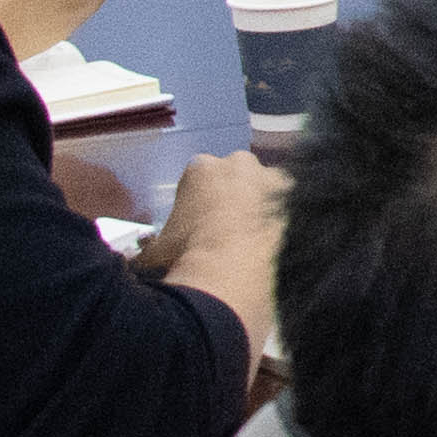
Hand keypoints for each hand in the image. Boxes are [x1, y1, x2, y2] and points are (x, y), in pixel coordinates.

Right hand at [149, 152, 288, 366]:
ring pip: (268, 189)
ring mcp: (273, 177)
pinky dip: (289, 221)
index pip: (199, 178)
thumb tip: (137, 259)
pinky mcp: (300, 197)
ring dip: (264, 209)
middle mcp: (240, 163)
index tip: (200, 229)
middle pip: (237, 178)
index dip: (198, 204)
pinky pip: (295, 206)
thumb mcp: (154, 255)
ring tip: (259, 244)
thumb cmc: (187, 256)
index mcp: (201, 169)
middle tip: (230, 235)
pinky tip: (282, 244)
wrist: (234, 272)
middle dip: (234, 200)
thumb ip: (145, 251)